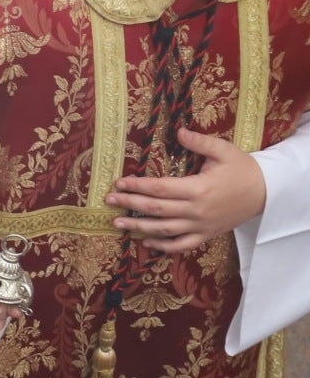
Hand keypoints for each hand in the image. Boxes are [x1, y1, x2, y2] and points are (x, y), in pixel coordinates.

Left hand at [107, 127, 266, 253]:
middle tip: (109, 200)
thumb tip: (178, 131)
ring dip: (139, 227)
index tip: (119, 182)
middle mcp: (196, 210)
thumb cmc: (244, 169)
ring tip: (117, 223)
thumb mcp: (224, 151)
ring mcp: (201, 225)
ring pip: (164, 230)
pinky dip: (163, 247)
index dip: (137, 185)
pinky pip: (182, 245)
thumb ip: (199, 142)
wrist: (267, 192)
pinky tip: (146, 243)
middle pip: (156, 209)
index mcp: (198, 188)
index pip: (159, 188)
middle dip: (130, 204)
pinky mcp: (207, 235)